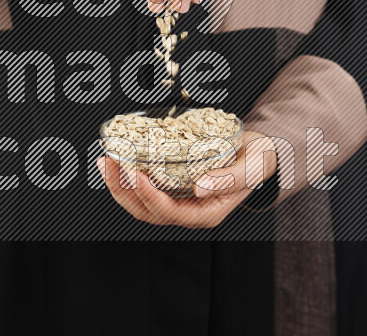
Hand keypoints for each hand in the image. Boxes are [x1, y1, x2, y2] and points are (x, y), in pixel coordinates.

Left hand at [97, 131, 276, 227]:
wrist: (260, 152)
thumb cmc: (258, 160)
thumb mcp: (251, 167)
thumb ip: (228, 180)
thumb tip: (199, 188)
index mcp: (208, 213)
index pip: (171, 212)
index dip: (149, 196)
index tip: (135, 175)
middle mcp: (190, 211)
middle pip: (147, 211)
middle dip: (124, 190)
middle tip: (109, 164)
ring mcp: (179, 200)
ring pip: (141, 203)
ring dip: (120, 184)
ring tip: (106, 161)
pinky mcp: (173, 187)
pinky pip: (145, 188)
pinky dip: (128, 176)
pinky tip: (119, 160)